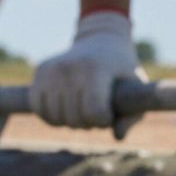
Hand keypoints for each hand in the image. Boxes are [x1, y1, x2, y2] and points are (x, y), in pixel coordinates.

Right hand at [30, 11, 145, 134]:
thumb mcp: (136, 89)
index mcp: (94, 69)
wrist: (100, 39)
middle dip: (88, 122)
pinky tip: (64, 106)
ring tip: (81, 106)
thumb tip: (117, 136)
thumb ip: (132, 116)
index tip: (110, 110)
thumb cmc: (121, 69)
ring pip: (56, 118)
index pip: (94, 114)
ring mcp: (51, 69)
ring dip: (69, 120)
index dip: (104, 120)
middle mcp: (69, 68)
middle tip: (96, 107)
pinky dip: (51, 115)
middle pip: (74, 119)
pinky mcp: (40, 71)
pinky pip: (40, 109)